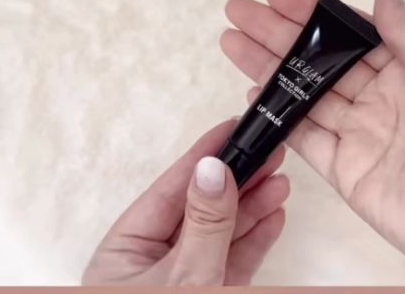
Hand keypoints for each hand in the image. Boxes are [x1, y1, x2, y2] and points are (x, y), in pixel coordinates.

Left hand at [82, 119, 289, 285]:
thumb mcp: (184, 276)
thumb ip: (204, 223)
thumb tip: (213, 169)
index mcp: (124, 251)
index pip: (170, 189)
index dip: (203, 156)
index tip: (232, 127)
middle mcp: (151, 262)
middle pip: (200, 208)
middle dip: (238, 179)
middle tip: (269, 150)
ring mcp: (181, 279)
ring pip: (221, 233)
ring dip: (252, 207)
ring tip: (280, 180)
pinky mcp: (208, 291)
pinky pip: (232, 260)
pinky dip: (255, 239)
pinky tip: (274, 215)